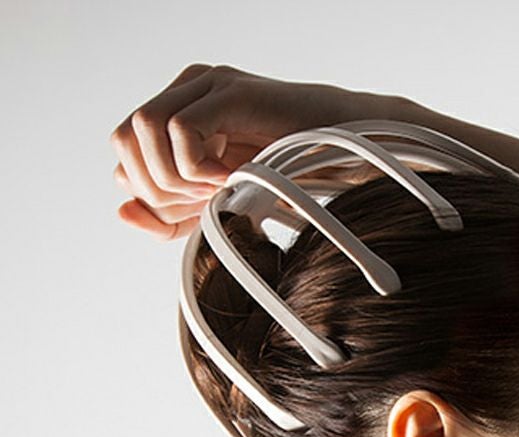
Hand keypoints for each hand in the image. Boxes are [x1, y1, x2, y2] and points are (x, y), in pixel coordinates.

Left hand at [109, 63, 374, 240]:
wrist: (343, 154)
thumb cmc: (287, 177)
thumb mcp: (217, 207)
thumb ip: (171, 216)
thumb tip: (122, 210)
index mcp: (177, 112)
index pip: (124, 152)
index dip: (146, 193)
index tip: (190, 214)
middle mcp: (184, 89)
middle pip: (124, 139)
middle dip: (156, 187)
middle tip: (204, 202)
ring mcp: (205, 84)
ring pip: (144, 128)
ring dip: (176, 175)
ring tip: (217, 189)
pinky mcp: (228, 90)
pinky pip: (180, 128)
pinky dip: (196, 166)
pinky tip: (230, 178)